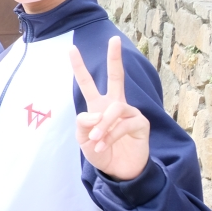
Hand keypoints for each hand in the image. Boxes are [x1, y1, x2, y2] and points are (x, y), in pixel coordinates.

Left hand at [70, 37, 149, 180]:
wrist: (117, 170)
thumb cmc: (99, 152)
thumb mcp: (83, 138)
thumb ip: (83, 123)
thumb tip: (94, 113)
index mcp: (98, 105)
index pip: (87, 83)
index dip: (79, 67)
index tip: (71, 49)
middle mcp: (115, 104)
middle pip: (116, 77)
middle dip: (115, 58)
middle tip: (114, 39)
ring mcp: (129, 112)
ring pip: (114, 109)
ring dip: (103, 125)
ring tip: (96, 140)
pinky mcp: (140, 123)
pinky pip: (123, 124)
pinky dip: (110, 135)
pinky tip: (104, 145)